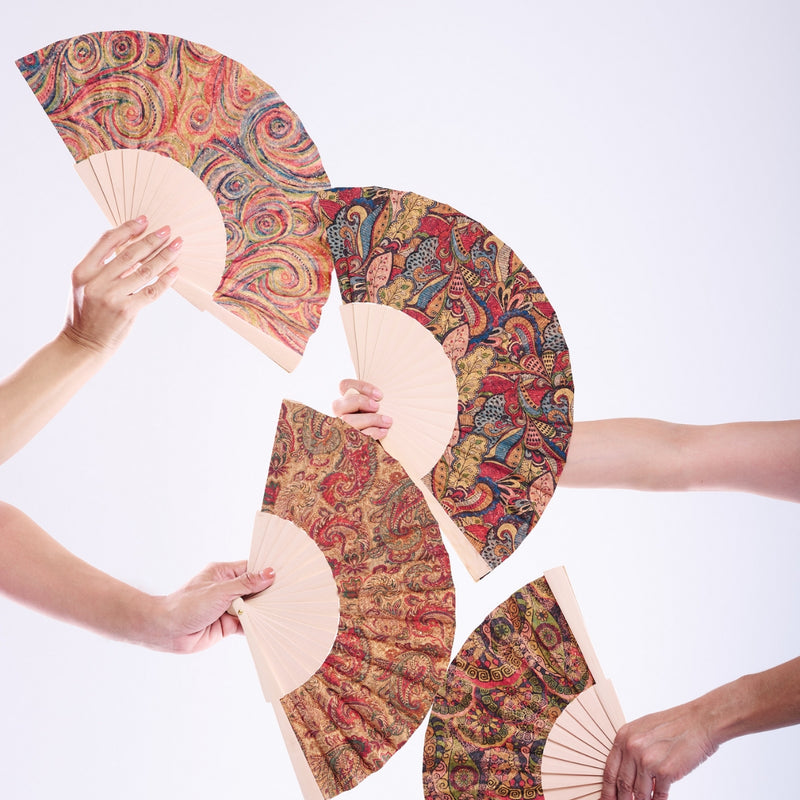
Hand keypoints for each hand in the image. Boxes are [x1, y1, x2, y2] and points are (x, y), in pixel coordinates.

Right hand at [64, 217, 181, 353]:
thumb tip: (132, 246)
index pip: (107, 241)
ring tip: (177, 246)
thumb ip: (102, 267)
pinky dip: (166, 279)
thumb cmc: (86, 313)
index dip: (127, 228)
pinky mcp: (127, 310)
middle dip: (151, 240)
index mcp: (83, 271)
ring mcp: (112, 296)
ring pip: (145, 270)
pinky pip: (152, 290)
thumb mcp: (85, 286)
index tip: (145, 220)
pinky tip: (175, 270)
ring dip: (164, 256)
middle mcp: (96, 282)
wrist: (83, 344)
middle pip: (130, 253)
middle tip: (168, 230)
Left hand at [151, 561, 274, 653]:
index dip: (267, 571)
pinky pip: (247, 624)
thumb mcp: (220, 591)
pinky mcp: (227, 625)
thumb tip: (269, 573)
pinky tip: (271, 626)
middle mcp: (227, 589)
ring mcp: (227, 607)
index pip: (251, 568)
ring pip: (252, 607)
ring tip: (286, 609)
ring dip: (264, 610)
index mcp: (223, 573)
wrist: (167, 631)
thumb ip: (246, 584)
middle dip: (268, 592)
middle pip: (254, 589)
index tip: (286, 573)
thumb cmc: (187, 604)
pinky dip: (257, 625)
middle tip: (290, 592)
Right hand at [333, 378, 391, 439]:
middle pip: (338, 405)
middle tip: (377, 406)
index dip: (361, 387)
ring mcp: (341, 430)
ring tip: (387, 421)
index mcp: (346, 402)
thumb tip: (381, 395)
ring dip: (370, 419)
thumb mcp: (378, 410)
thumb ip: (375, 400)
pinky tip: (383, 432)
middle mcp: (339, 416)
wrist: (382, 452)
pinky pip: (355, 437)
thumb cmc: (381, 424)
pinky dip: (371, 433)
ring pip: (346, 421)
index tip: (380, 395)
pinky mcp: (347, 444)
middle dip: (360, 402)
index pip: (344, 386)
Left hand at [600, 701, 717, 799]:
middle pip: (622, 784)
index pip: (609, 770)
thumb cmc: (674, 724)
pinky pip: (658, 796)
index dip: (607, 790)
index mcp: (623, 736)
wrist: (699, 722)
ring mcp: (648, 760)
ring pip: (638, 793)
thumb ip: (631, 748)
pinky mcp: (665, 771)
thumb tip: (626, 773)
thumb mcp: (643, 729)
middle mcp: (632, 748)